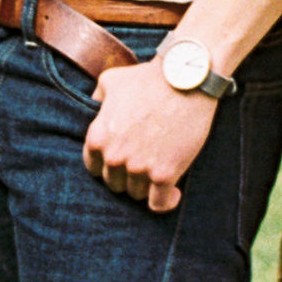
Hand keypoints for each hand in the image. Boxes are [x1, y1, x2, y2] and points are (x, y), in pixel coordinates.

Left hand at [83, 59, 219, 211]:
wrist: (186, 80)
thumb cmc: (150, 78)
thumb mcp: (112, 80)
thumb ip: (97, 96)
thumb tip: (94, 104)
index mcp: (98, 136)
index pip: (94, 168)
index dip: (109, 165)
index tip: (124, 161)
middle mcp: (114, 156)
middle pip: (116, 183)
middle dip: (128, 176)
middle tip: (145, 164)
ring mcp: (138, 167)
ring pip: (137, 194)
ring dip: (148, 187)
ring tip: (160, 175)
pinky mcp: (164, 174)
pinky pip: (158, 203)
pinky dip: (165, 201)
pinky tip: (173, 193)